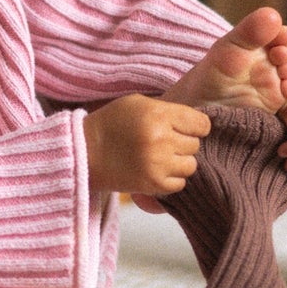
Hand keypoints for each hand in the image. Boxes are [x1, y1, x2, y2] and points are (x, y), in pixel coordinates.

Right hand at [83, 94, 209, 196]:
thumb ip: (167, 109)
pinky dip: (171, 178)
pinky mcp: (152, 185)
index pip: (202, 124)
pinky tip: (156, 169)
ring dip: (179, 161)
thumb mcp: (138, 103)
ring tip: (161, 156)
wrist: (85, 152)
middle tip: (164, 141)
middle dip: (183, 142)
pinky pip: (180, 183)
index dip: (195, 126)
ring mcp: (158, 164)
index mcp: (158, 116)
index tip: (185, 127)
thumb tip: (195, 121)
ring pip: (190, 165)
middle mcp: (161, 140)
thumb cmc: (111, 123)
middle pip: (195, 145)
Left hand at [163, 5, 286, 113]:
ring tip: (284, 70)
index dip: (281, 34)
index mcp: (254, 43)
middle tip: (280, 54)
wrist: (202, 108)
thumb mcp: (228, 49)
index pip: (275, 34)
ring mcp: (271, 80)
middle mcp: (265, 60)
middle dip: (285, 52)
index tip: (283, 35)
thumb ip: (249, 32)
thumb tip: (274, 14)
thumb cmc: (212, 75)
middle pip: (284, 52)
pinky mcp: (275, 100)